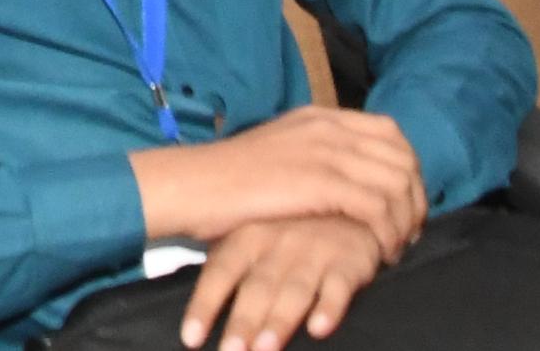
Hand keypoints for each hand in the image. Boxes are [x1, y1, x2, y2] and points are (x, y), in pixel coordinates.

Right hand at [132, 106, 427, 256]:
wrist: (193, 185)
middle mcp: (328, 127)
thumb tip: (346, 180)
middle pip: (402, 158)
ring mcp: (325, 152)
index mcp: (319, 116)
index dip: (408, 169)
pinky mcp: (321, 183)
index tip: (404, 204)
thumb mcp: (278, 152)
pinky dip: (388, 234)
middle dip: (415, 199)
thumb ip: (313, 155)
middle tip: (408, 233)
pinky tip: (381, 254)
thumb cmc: (228, 179)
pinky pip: (378, 209)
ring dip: (405, 222)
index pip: (390, 133)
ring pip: (397, 184)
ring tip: (395, 248)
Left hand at [179, 215, 390, 350]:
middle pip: (257, 287)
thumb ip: (227, 268)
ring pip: (294, 290)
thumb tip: (194, 313)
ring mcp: (313, 251)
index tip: (191, 338)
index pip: (220, 272)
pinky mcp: (348, 262)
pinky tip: (319, 329)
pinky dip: (329, 308)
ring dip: (279, 320)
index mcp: (247, 236)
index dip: (204, 305)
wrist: (346, 203)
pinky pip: (339, 287)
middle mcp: (278, 242)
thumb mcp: (253, 236)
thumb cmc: (288, 230)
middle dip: (243, 322)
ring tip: (265, 349)